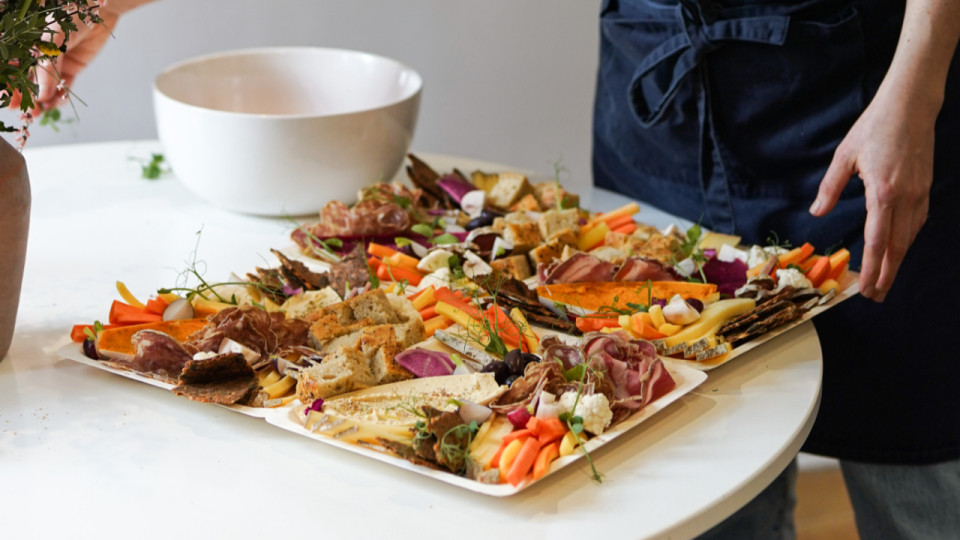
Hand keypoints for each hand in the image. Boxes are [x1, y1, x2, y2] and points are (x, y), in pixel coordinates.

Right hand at [9, 0, 154, 112]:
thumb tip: (42, 95)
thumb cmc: (70, 15)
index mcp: (24, 42)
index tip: (9, 102)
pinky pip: (64, 85)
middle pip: (28, 80)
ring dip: (43, 101)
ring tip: (42, 114)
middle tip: (26, 114)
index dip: (10, 86)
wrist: (100, 9)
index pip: (12, 68)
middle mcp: (38, 54)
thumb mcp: (52, 39)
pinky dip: (61, 96)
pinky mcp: (72, 67)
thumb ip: (47, 66)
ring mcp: (55, 61)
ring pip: (46, 86)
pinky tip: (59, 103)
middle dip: (26, 98)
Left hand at [809, 84, 934, 302]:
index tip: (865, 288)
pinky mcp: (925, 188)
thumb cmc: (874, 128)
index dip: (873, 269)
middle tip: (875, 296)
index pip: (878, 241)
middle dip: (886, 275)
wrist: (911, 106)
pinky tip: (897, 250)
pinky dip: (906, 241)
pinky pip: (917, 223)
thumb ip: (830, 187)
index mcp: (883, 192)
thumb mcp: (844, 156)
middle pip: (897, 247)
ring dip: (896, 262)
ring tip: (884, 281)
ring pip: (909, 238)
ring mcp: (919, 194)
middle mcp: (905, 198)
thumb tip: (817, 213)